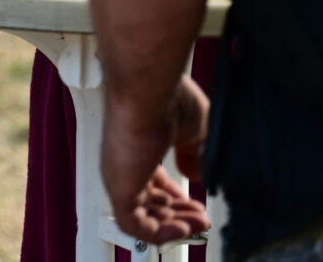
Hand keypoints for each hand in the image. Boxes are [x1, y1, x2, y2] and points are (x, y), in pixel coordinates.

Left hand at [103, 74, 210, 243]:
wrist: (150, 90)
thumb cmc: (167, 97)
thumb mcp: (194, 131)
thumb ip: (195, 155)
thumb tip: (197, 175)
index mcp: (139, 148)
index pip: (151, 183)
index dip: (174, 198)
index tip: (197, 205)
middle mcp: (125, 164)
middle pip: (149, 202)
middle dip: (178, 215)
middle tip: (202, 220)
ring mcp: (120, 177)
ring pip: (142, 217)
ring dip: (173, 226)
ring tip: (198, 225)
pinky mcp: (119, 189)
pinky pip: (134, 225)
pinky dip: (159, 233)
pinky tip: (182, 229)